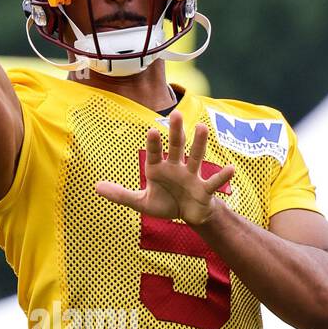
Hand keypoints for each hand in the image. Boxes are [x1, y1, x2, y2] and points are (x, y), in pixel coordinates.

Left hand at [95, 110, 234, 225]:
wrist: (188, 215)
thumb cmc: (165, 204)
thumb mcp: (140, 202)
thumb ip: (121, 194)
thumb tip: (96, 187)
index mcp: (158, 169)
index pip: (154, 154)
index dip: (153, 144)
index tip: (151, 131)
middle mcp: (176, 168)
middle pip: (176, 147)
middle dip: (176, 132)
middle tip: (176, 113)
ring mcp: (192, 176)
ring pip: (196, 157)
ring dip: (199, 143)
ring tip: (202, 127)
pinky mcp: (204, 190)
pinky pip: (214, 182)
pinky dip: (222, 176)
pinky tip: (231, 169)